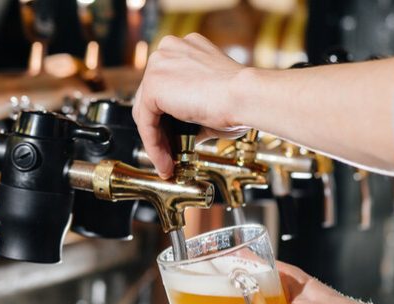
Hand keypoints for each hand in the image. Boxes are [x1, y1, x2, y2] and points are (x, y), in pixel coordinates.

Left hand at [132, 33, 249, 177]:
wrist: (247, 96)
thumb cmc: (241, 100)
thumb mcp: (212, 101)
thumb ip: (192, 112)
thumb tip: (184, 134)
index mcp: (186, 49)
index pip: (166, 87)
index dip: (168, 117)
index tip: (175, 139)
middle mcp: (169, 50)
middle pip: (152, 98)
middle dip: (160, 130)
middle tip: (170, 155)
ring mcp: (159, 64)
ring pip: (146, 112)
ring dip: (156, 142)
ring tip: (168, 164)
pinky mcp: (153, 85)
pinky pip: (146, 122)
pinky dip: (153, 146)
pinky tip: (165, 162)